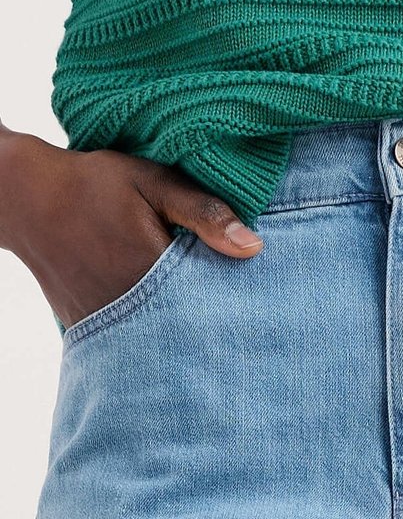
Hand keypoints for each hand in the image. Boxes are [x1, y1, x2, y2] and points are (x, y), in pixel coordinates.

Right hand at [0, 123, 263, 329]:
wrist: (29, 197)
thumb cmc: (97, 183)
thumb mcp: (154, 182)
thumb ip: (204, 212)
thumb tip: (254, 248)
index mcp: (150, 271)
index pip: (210, 301)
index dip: (236, 297)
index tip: (256, 293)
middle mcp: (126, 307)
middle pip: (186, 326)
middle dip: (211, 318)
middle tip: (238, 311)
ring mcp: (103, 322)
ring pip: (157, 337)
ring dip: (180, 324)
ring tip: (200, 308)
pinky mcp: (86, 327)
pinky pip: (129, 337)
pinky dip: (149, 328)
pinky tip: (164, 308)